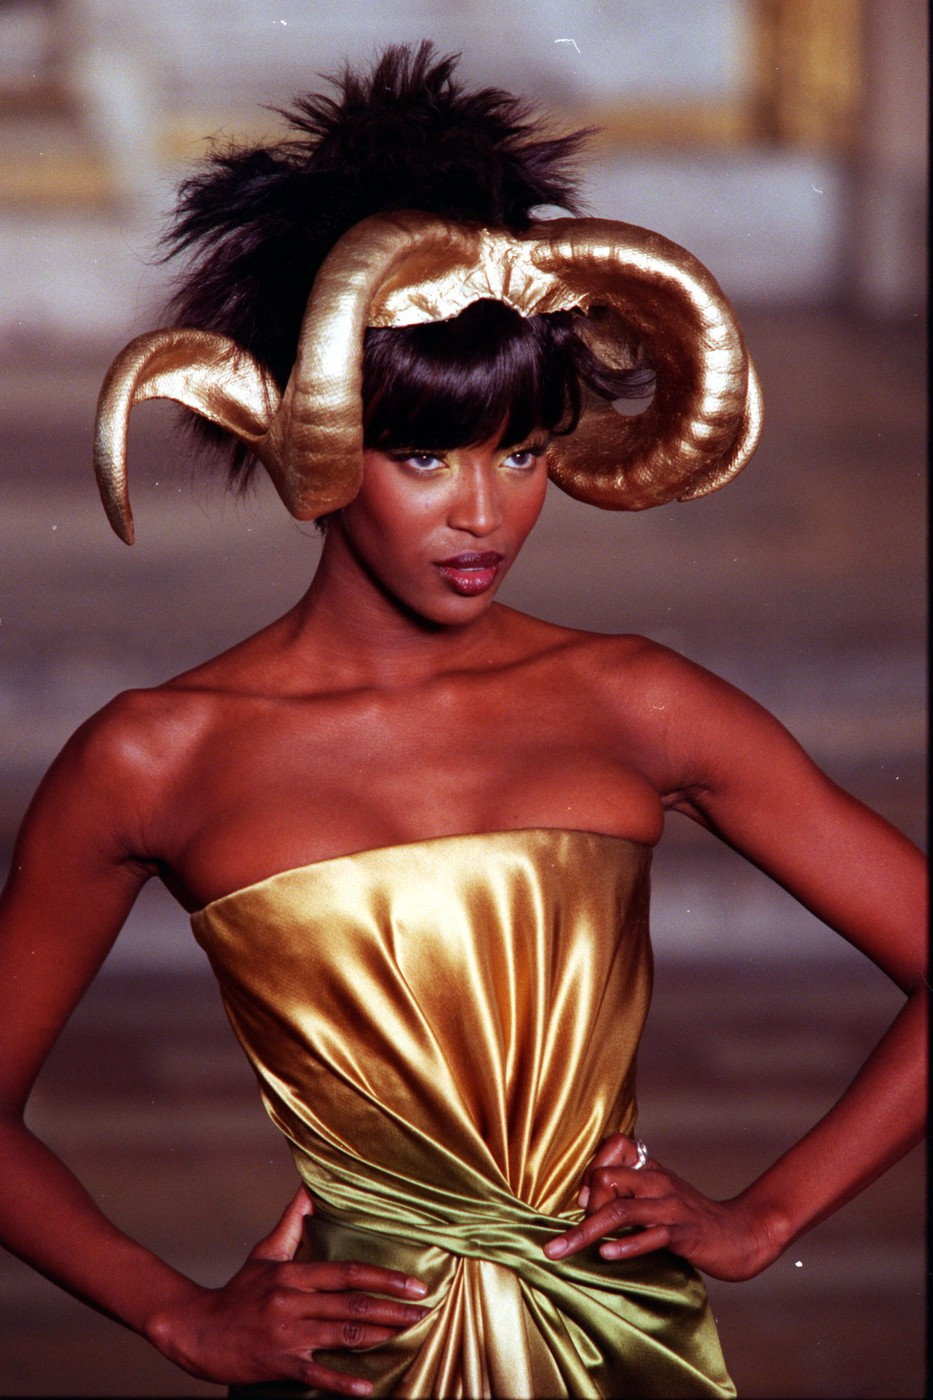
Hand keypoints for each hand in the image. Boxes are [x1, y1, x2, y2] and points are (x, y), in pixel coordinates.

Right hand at [147, 1187, 428, 1394]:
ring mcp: (287, 1334)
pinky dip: (342, 1382)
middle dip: (392, 1307)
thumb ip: (291, 1223)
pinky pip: (316, 1373)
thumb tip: (309, 1190)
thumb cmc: (236, 1292)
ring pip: (341, 1334)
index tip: (413, 1283)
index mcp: (294, 1275)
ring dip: (379, 1335)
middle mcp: (293, 1302)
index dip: (383, 1277)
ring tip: (408, 1333)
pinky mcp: (279, 1363)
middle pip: (352, 1303)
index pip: (347, 1272)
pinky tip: (366, 1387)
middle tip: (424, 1309)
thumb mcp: (264, 1253)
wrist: (197, 1330)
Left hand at [542, 1134, 781, 1281]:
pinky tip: (607, 1255)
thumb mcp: (658, 1198)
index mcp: (651, 1170)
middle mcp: (658, 1182)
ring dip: (586, 1231)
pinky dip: (627, 1245)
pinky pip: (652, 1235)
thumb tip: (583, 1196)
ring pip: (620, 1211)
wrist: (741, 1234)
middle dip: (584, 1207)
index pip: (614, 1146)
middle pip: (606, 1179)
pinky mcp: (684, 1233)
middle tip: (580, 1233)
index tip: (584, 1201)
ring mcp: (671, 1207)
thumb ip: (626, 1193)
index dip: (591, 1169)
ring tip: (560, 1250)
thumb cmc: (693, 1219)